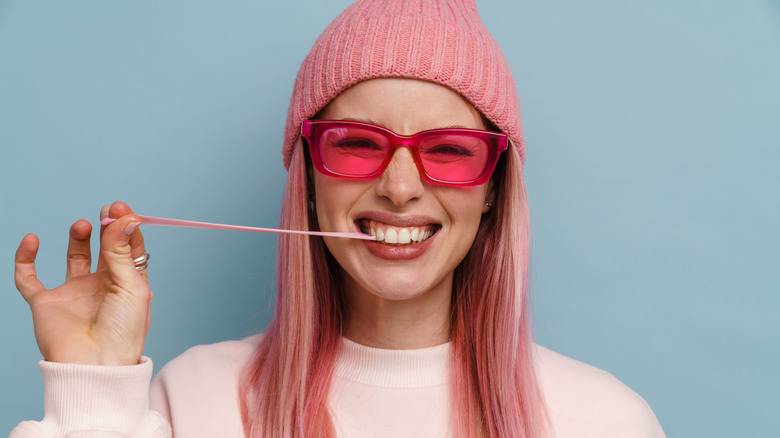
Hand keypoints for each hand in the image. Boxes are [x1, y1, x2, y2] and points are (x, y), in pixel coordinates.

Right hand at [14, 202, 151, 365]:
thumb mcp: (130, 287)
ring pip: (75, 257)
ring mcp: (74, 293)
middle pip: (105, 248)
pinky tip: (33, 240)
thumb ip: (123, 252)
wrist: (94, 366)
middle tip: (108, 209)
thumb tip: (126, 217)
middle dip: (106, 227)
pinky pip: (29, 278)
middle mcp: (102, 287)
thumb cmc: (122, 332)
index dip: (126, 227)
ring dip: (79, 237)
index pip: (129, 249)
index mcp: (128, 285)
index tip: (122, 209)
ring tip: (83, 224)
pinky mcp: (46, 303)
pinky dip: (25, 258)